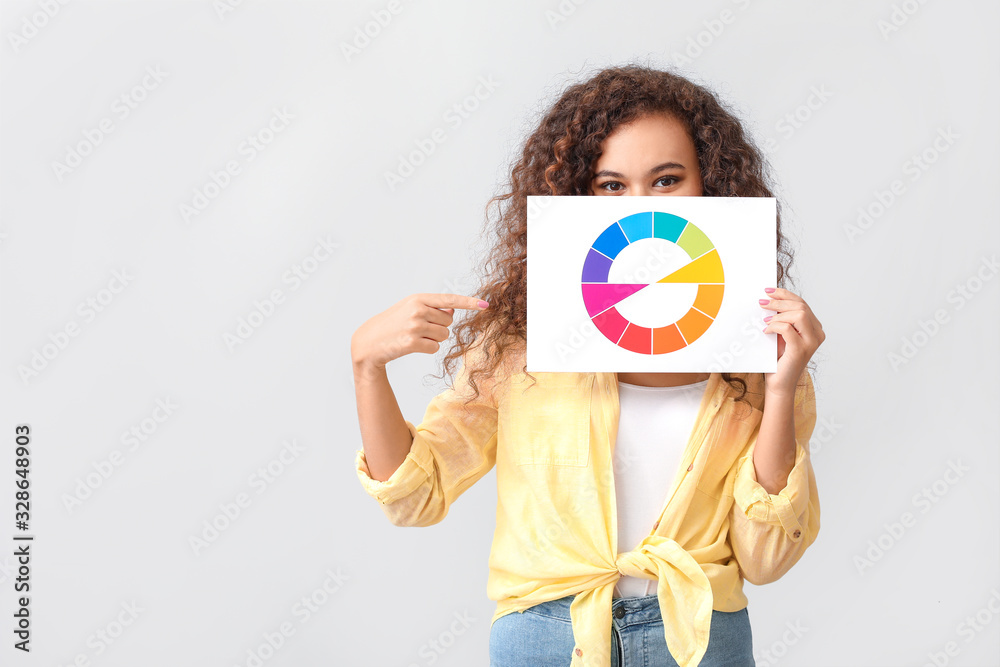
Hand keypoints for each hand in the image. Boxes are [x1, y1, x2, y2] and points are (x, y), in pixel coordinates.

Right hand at [351, 293, 488, 376]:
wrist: (370, 341)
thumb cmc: (393, 323)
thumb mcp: (410, 308)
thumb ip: (432, 308)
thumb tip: (451, 312)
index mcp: (418, 298)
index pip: (450, 300)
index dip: (469, 302)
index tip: (485, 305)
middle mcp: (418, 310)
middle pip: (448, 322)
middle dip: (439, 327)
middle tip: (419, 329)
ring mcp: (415, 326)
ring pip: (443, 335)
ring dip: (433, 339)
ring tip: (414, 336)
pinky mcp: (412, 343)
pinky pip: (435, 348)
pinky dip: (427, 349)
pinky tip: (412, 346)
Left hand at [759, 287, 824, 395]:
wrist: (778, 383)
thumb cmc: (778, 359)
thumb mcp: (781, 334)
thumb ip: (782, 319)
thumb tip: (769, 299)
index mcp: (815, 328)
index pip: (802, 303)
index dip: (785, 294)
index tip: (768, 291)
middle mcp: (817, 334)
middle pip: (801, 306)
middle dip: (779, 302)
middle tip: (762, 302)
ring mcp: (811, 342)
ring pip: (799, 315)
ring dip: (778, 314)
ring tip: (764, 321)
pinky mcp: (801, 350)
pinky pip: (788, 329)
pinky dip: (774, 326)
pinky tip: (766, 331)